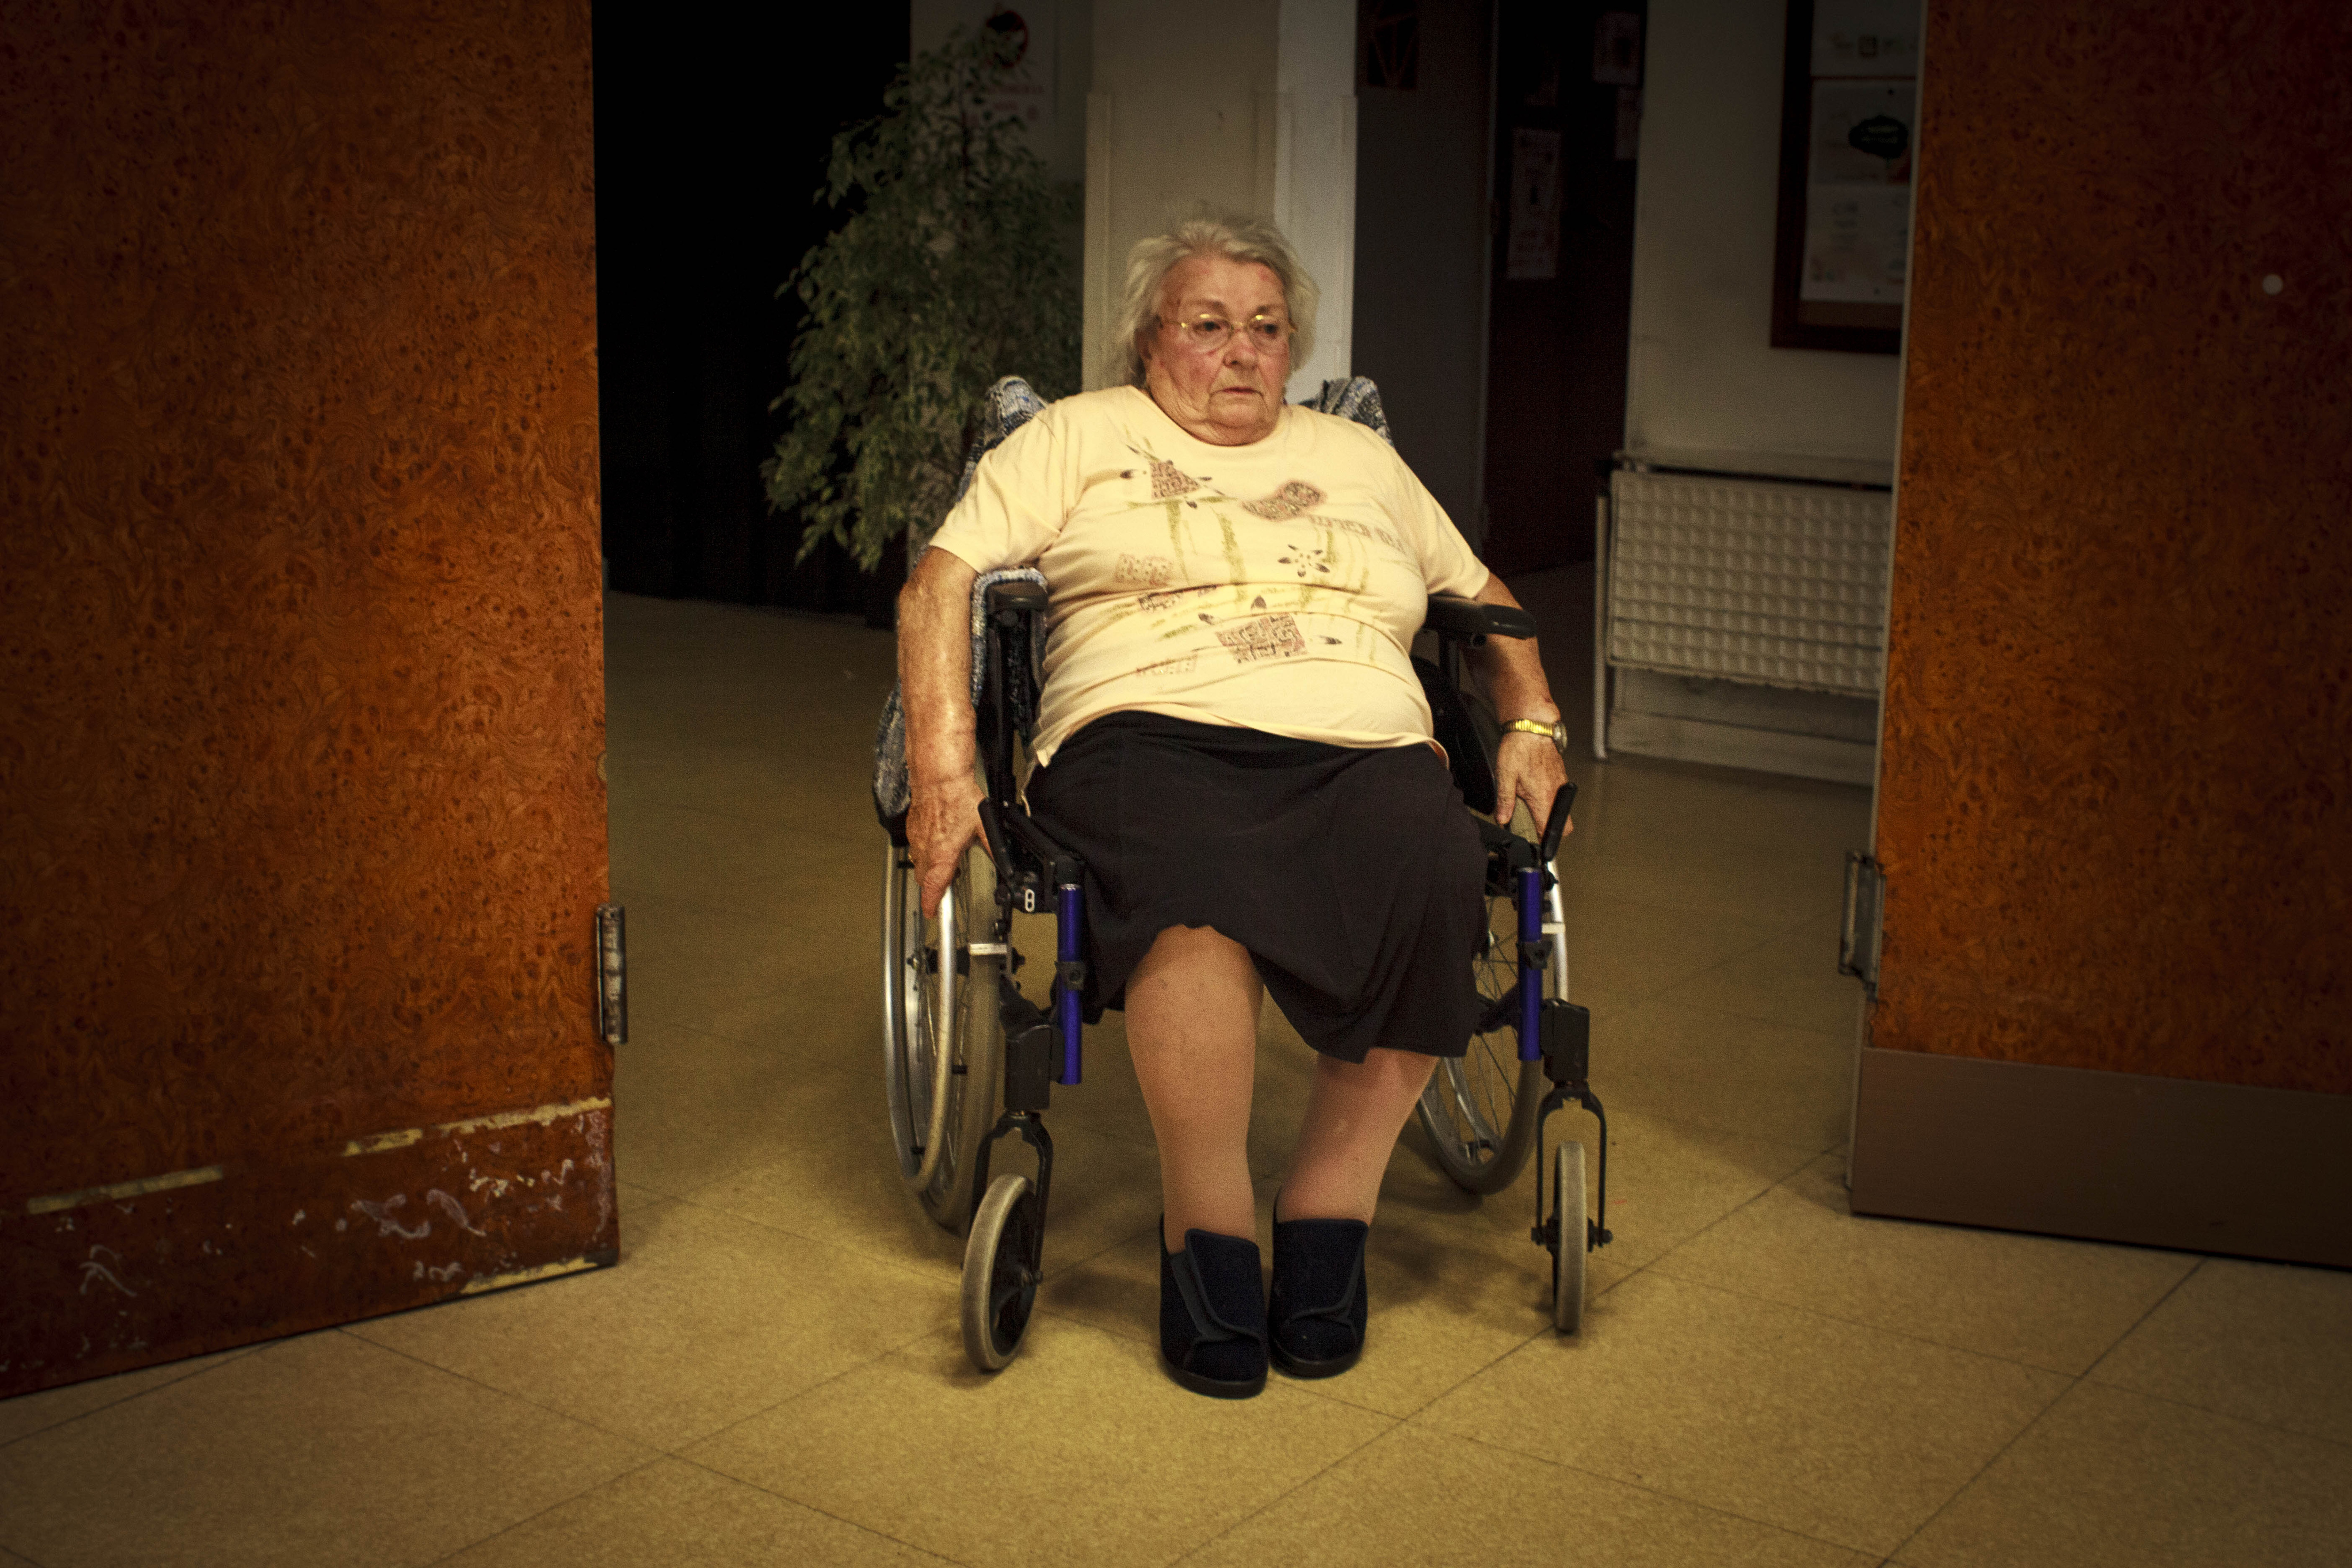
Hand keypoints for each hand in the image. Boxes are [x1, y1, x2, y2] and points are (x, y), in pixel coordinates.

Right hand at [908, 771, 987, 917]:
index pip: (933, 888)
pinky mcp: (912, 830)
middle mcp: (926, 850)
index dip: (932, 904)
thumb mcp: (983, 826)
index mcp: (943, 854)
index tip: (932, 913)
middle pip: (925, 880)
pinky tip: (937, 841)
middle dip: (934, 886)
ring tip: (946, 859)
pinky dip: (925, 852)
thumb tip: (1005, 861)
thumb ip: (993, 847)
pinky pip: (916, 849)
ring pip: (919, 865)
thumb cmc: (957, 798)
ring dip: (930, 869)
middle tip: (948, 881)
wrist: (938, 779)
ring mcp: (917, 841)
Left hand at [1495, 731, 1572, 841]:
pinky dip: (1549, 798)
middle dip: (1550, 828)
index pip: (1550, 829)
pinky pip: (1558, 795)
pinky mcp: (1561, 776)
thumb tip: (1502, 819)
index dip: (1541, 837)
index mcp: (1542, 798)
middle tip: (1532, 823)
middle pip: (1563, 824)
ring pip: (1560, 809)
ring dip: (1548, 812)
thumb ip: (1504, 801)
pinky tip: (1535, 789)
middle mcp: (1555, 793)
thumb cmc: (1519, 749)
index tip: (1531, 836)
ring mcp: (1560, 784)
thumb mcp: (1505, 776)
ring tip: (1530, 803)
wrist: (1532, 727)